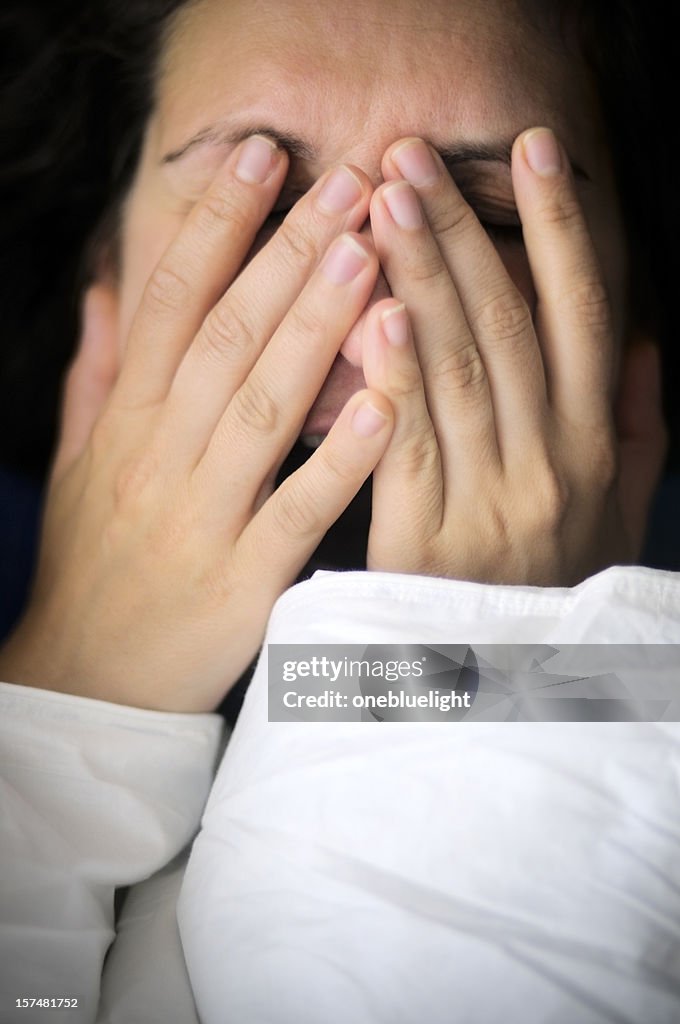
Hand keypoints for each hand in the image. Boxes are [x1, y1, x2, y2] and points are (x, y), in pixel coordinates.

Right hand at [0, 136, 392, 710]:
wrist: (88, 679)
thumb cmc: (96, 563)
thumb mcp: (79, 465)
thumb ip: (96, 376)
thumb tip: (106, 292)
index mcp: (128, 425)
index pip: (171, 305)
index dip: (215, 225)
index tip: (261, 157)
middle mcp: (161, 459)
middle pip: (224, 339)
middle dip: (284, 256)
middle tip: (345, 182)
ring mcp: (200, 520)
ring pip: (258, 410)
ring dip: (312, 330)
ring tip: (366, 255)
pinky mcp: (240, 583)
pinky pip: (293, 512)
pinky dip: (336, 458)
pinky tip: (382, 400)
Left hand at [361, 130, 665, 584]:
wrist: (516, 690)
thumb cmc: (560, 585)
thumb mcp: (622, 511)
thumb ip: (637, 426)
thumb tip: (640, 342)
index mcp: (591, 444)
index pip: (581, 314)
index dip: (562, 228)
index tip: (536, 152)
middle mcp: (544, 460)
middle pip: (505, 326)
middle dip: (461, 232)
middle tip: (412, 157)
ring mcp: (486, 500)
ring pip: (457, 371)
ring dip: (421, 279)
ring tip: (382, 204)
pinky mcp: (423, 541)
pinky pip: (409, 450)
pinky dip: (394, 379)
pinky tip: (374, 316)